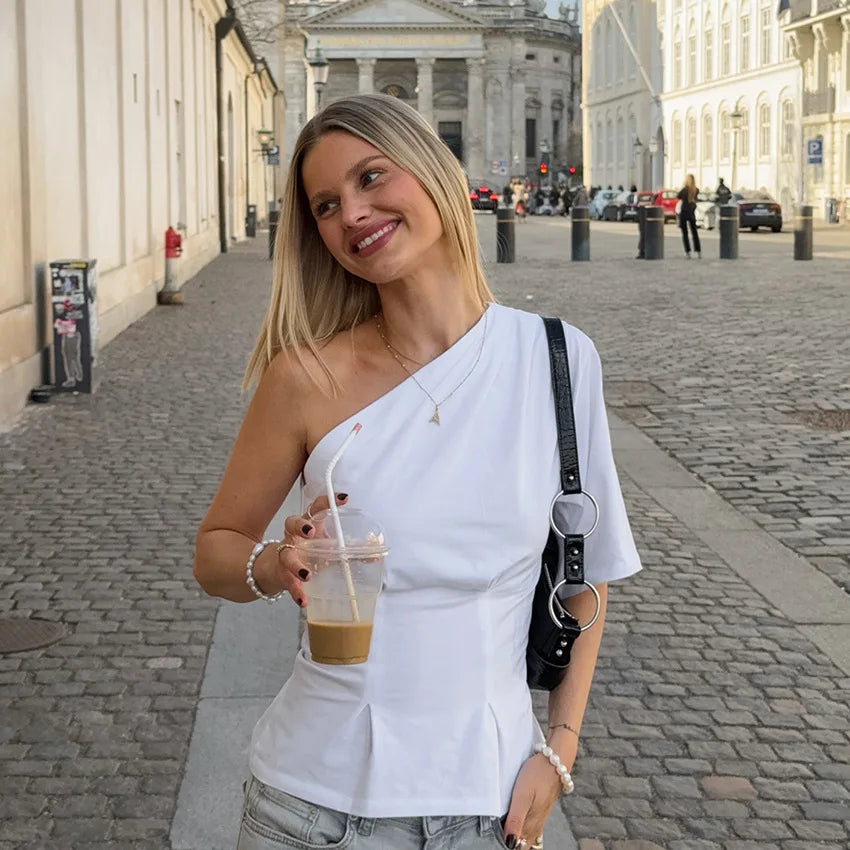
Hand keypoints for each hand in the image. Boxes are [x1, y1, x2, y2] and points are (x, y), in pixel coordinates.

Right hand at [265, 492, 347, 606]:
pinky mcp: (281, 574)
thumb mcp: (328, 548)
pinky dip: (296, 592)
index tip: (343, 499)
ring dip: (297, 565)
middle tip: (310, 532)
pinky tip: (303, 600)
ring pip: (286, 556)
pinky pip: (287, 583)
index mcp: (309, 525)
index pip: (315, 508)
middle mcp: (294, 536)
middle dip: (301, 526)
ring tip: (307, 575)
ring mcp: (286, 555)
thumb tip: (376, 555)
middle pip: (291, 523)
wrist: (277, 569)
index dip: (327, 501)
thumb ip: (351, 551)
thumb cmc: (308, 553)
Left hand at [502, 732, 576, 848]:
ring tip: (506, 834)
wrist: (555, 760)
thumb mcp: (522, 795)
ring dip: (518, 837)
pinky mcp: (542, 807)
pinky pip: (532, 826)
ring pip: (528, 835)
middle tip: (498, 838)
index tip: (495, 841)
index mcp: (531, 823)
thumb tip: (510, 844)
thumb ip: (516, 819)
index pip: (518, 845)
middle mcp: (537, 823)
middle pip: (524, 843)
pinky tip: (519, 826)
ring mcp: (541, 815)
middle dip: (513, 843)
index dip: (507, 845)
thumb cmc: (537, 775)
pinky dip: (524, 829)